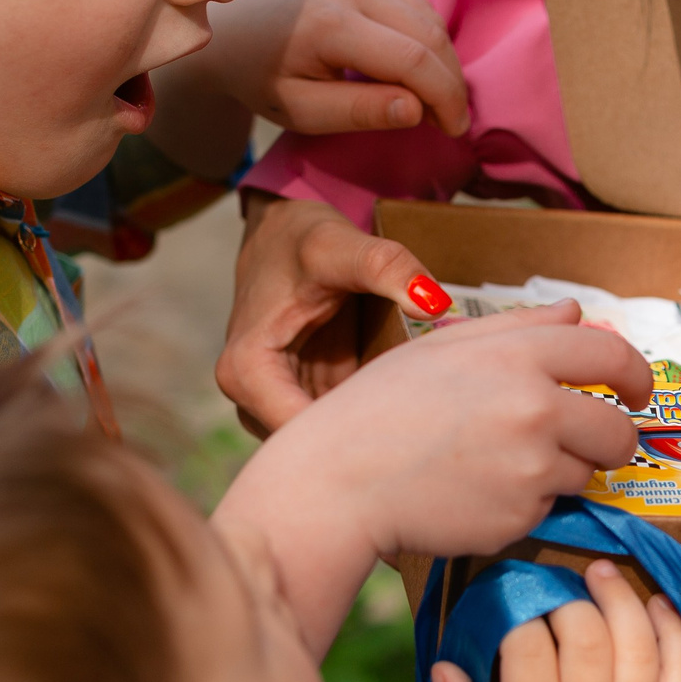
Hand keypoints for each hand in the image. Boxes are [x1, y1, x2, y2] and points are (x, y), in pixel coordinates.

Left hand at [163, 0, 468, 138]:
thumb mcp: (302, 111)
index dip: (445, 98)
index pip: (414, 60)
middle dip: (450, 84)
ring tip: (433, 102)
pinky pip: (417, 5)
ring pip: (430, 19)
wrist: (232, 32)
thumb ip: (359, 112)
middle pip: (430, 36)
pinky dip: (428, 40)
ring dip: (443, 62)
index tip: (453, 130)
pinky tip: (418, 71)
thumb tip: (418, 110)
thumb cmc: (262, 80)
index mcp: (331, 22)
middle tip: (448, 122)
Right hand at [220, 192, 445, 432]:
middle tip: (423, 434)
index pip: (296, 434)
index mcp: (247, 369)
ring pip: (324, 443)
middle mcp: (250, 396)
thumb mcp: (341, 245)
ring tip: (418, 425)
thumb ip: (387, 267)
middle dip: (363, 445)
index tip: (405, 432)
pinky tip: (406, 411)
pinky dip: (367, 421)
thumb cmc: (301, 239)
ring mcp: (275, 402)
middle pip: (309, 448)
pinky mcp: (301, 399)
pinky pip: (335, 425)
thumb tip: (433, 302)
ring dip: (367, 437)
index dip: (351, 440)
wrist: (283, 233)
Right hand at [234, 294, 649, 560]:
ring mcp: (531, 469)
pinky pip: (545, 510)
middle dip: (612, 440)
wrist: (337, 484)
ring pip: (583, 474)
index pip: (610, 356)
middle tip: (588, 444)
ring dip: (558, 472)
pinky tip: (474, 492)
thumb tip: (577, 313)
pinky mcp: (520, 518)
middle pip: (617, 430)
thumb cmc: (378, 409)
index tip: (637, 391)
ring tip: (496, 465)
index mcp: (517, 356)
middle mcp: (535, 409)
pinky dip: (522, 504)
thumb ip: (519, 328)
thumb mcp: (442, 348)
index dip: (635, 375)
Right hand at [431, 560, 680, 681]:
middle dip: (568, 597)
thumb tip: (444, 666)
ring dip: (620, 598)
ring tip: (601, 574)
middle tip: (555, 586)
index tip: (510, 599)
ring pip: (638, 642)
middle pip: (586, 635)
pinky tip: (654, 605)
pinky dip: (672, 630)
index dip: (517, 611)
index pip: (527, 648)